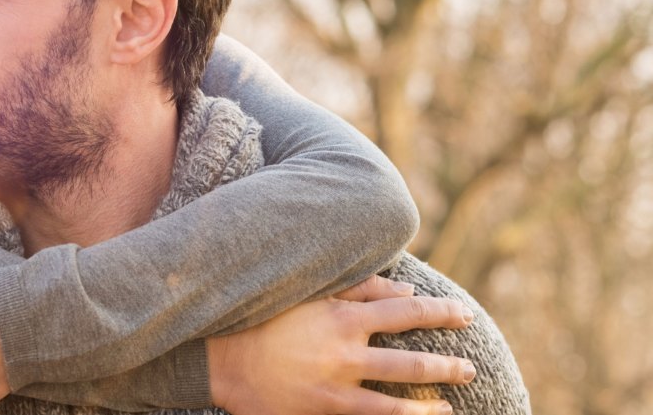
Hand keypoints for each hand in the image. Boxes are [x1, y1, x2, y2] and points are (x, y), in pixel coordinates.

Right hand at [208, 275, 475, 414]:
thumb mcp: (310, 293)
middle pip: (412, 364)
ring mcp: (336, 390)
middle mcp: (347, 355)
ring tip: (449, 408)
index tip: (464, 315)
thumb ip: (360, 289)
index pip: (408, 313)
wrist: (222, 357)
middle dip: (447, 367)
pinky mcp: (323, 412)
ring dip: (428, 408)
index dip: (441, 313)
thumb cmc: (265, 317)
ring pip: (397, 405)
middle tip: (469, 367)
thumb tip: (407, 291)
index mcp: (345, 319)